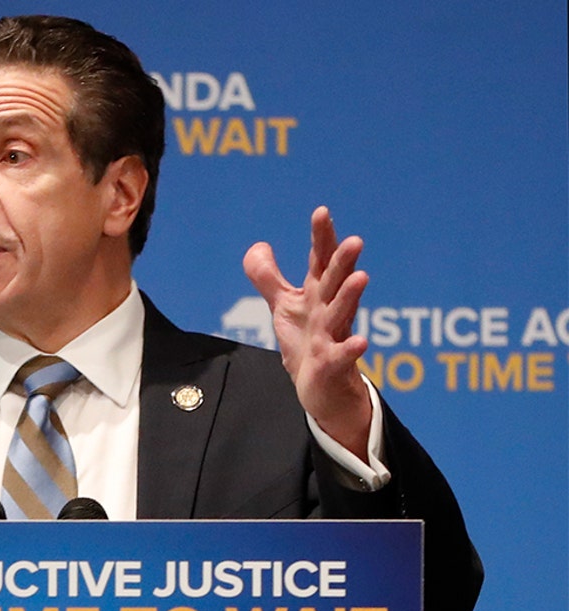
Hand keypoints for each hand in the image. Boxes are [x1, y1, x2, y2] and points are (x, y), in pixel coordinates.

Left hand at [243, 206, 371, 460]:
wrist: (321, 388)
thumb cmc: (306, 342)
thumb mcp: (285, 307)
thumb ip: (270, 278)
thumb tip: (258, 246)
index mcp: (317, 293)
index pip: (320, 260)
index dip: (321, 237)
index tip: (321, 212)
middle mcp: (328, 310)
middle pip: (335, 281)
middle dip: (343, 262)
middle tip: (355, 240)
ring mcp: (333, 336)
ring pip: (342, 313)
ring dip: (351, 295)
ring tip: (361, 277)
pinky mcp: (332, 364)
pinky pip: (343, 356)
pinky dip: (351, 349)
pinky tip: (361, 342)